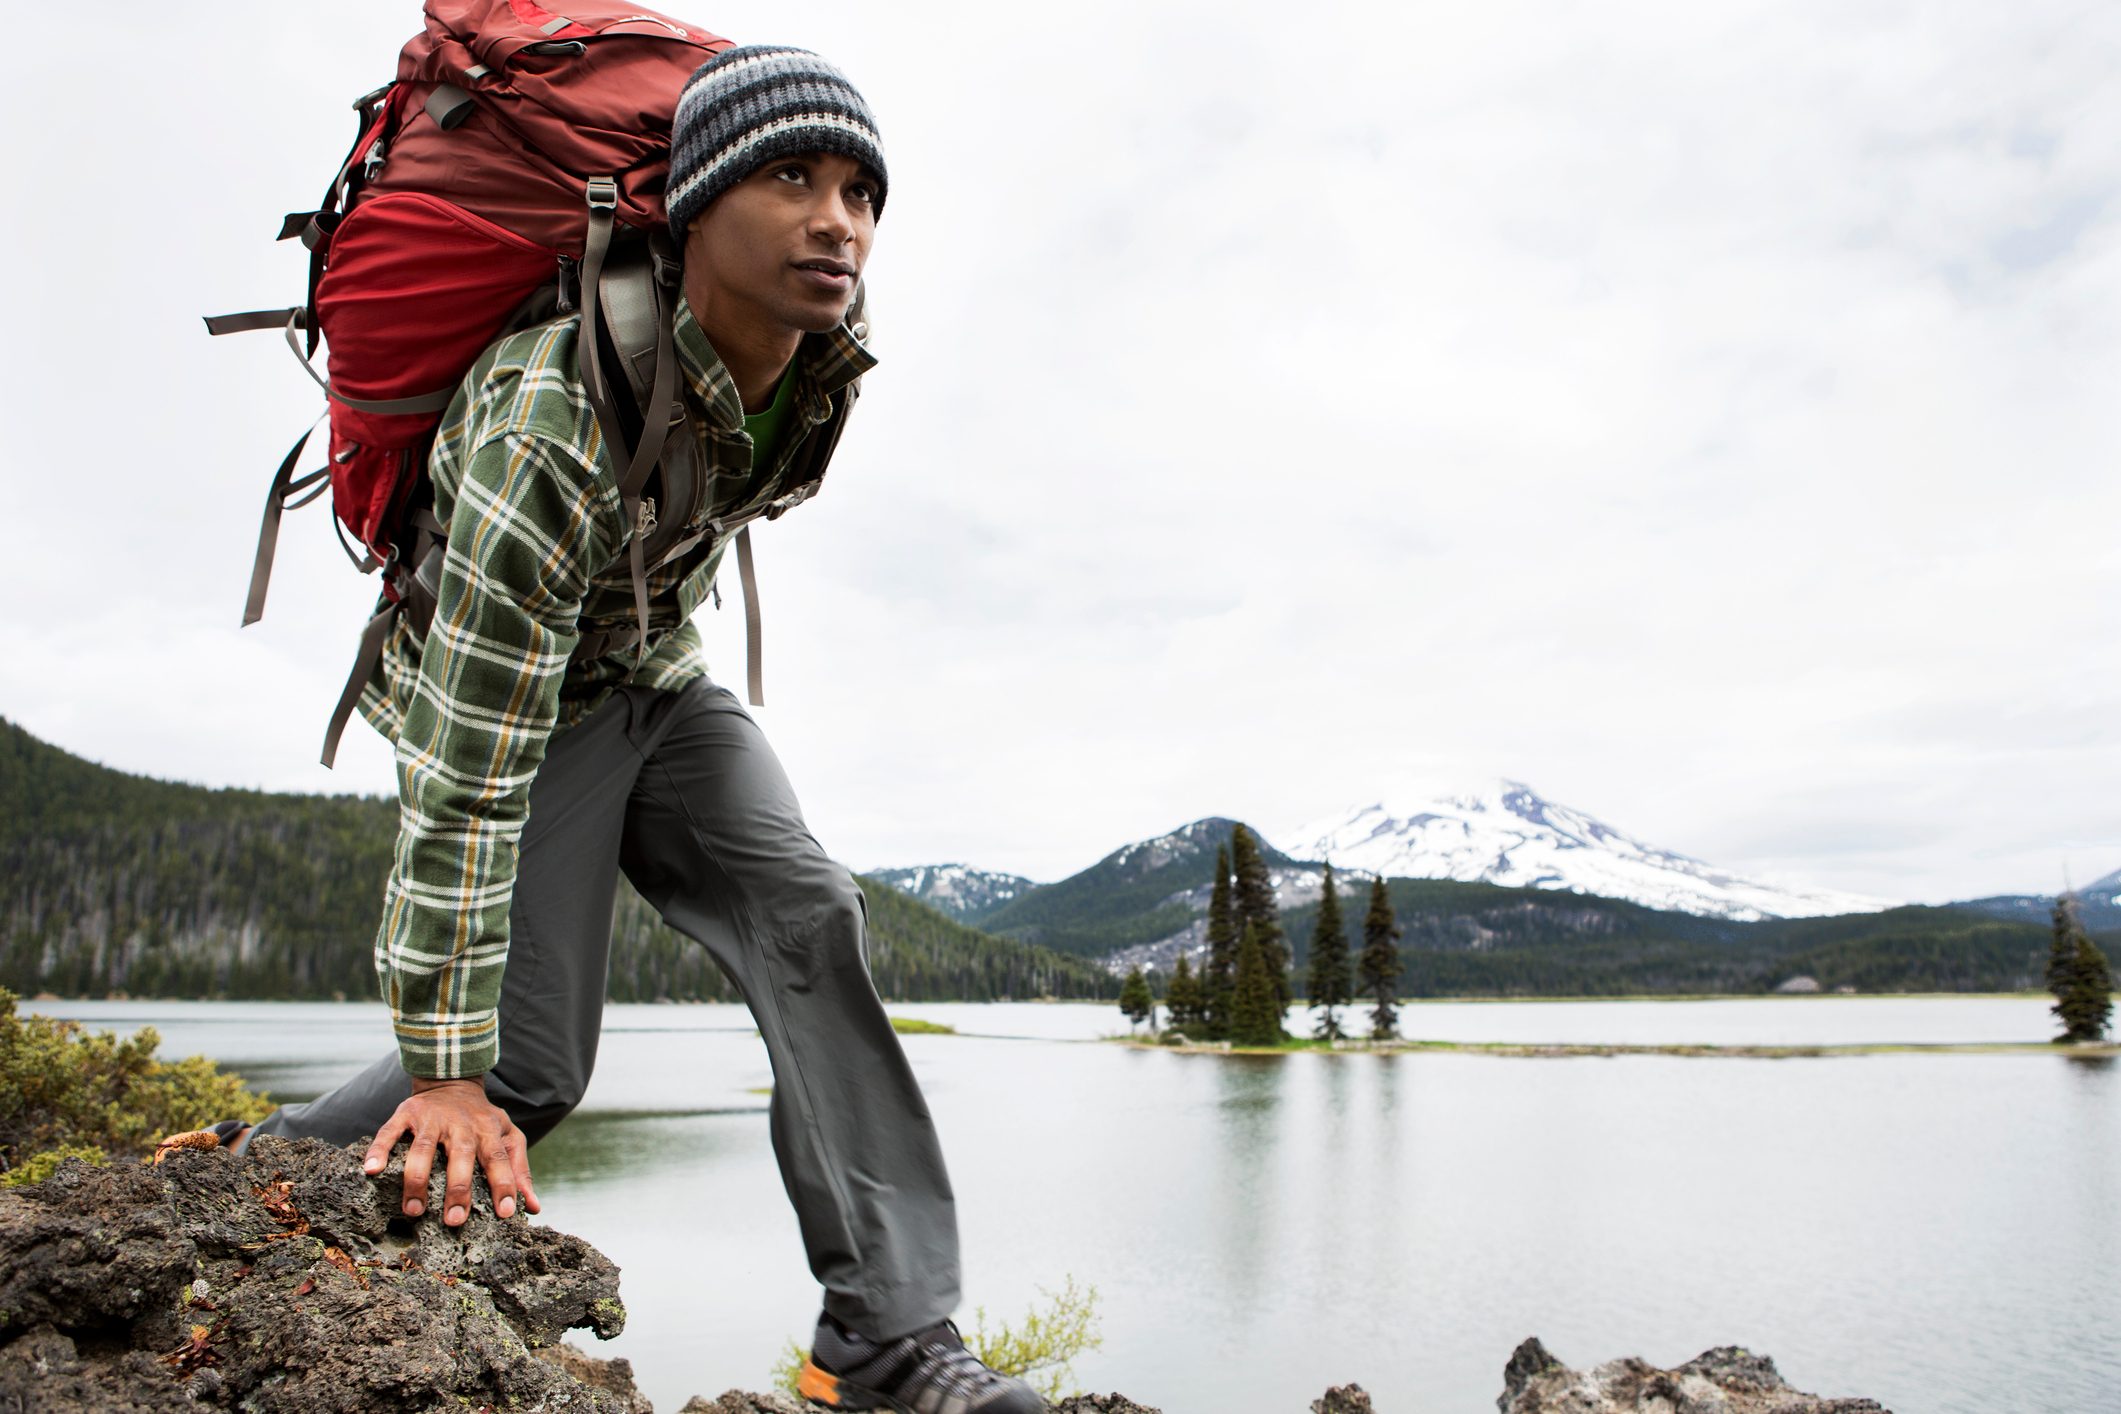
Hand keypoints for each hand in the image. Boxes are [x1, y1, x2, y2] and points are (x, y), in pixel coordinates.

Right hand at [361, 1076, 539, 1226]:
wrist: (452, 1082)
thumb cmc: (483, 1121)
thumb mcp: (508, 1137)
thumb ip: (520, 1171)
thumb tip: (534, 1208)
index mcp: (488, 1130)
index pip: (499, 1159)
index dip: (504, 1184)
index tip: (505, 1213)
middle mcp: (461, 1124)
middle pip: (461, 1155)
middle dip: (459, 1188)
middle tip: (455, 1220)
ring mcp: (431, 1118)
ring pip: (423, 1148)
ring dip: (417, 1179)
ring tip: (413, 1210)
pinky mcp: (406, 1114)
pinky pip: (389, 1132)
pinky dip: (379, 1150)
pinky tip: (371, 1170)